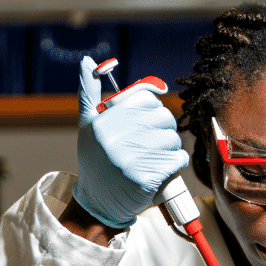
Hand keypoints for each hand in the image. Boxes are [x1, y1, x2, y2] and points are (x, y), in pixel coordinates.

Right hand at [74, 55, 188, 227]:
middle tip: (157, 139)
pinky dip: (177, 162)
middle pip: (163, 118)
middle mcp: (115, 139)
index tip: (151, 117)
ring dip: (172, 147)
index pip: (145, 100)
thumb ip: (88, 94)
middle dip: (165, 128)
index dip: (154, 106)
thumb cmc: (95, 161)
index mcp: (102, 123)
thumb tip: (87, 62)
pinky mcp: (146, 178)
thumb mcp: (87, 127)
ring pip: (173, 139)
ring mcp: (131, 159)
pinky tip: (165, 167)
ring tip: (159, 155)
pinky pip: (178, 159)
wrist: (98, 203)